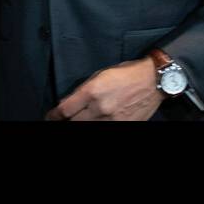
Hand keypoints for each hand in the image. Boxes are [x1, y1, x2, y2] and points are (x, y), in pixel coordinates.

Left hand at [45, 57, 161, 120]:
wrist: (153, 81)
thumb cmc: (126, 73)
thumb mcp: (99, 75)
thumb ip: (83, 90)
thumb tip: (69, 103)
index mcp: (92, 91)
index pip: (65, 110)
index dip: (54, 116)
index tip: (50, 117)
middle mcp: (100, 108)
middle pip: (74, 123)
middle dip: (66, 121)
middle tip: (63, 120)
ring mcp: (113, 119)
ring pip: (88, 127)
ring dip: (80, 124)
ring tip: (78, 120)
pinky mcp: (124, 125)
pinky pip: (105, 129)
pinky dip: (97, 126)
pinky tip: (95, 121)